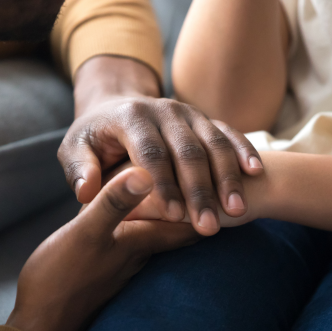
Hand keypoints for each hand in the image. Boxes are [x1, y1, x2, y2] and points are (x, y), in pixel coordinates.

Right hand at [6, 167, 199, 330]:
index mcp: (143, 239)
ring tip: (182, 187)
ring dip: (175, 210)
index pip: (189, 224)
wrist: (43, 317)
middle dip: (196, 206)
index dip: (207, 205)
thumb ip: (114, 204)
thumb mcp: (87, 233)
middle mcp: (143, 248)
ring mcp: (129, 255)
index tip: (220, 186)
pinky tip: (145, 209)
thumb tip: (145, 174)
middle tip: (208, 184)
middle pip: (183, 228)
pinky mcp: (114, 257)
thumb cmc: (62, 275)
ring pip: (164, 230)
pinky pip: (143, 233)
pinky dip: (151, 218)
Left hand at [58, 56, 263, 235]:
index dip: (164, 185)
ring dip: (227, 177)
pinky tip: (255, 172)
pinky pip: (228, 132)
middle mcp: (164, 109)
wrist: (116, 103)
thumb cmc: (96, 135)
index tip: (176, 216)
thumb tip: (87, 194)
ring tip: (238, 209)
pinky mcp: (203, 117)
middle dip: (200, 190)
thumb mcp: (76, 148)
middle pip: (188, 150)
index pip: (151, 153)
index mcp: (131, 117)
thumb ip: (81, 169)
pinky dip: (243, 151)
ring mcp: (188, 112)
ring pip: (213, 143)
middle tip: (209, 225)